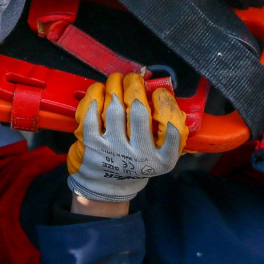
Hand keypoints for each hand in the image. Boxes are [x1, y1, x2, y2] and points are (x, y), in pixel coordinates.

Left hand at [67, 72, 186, 203]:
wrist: (107, 186)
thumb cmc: (135, 162)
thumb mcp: (159, 154)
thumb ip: (167, 131)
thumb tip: (166, 93)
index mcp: (161, 160)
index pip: (171, 128)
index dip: (165, 103)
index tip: (159, 91)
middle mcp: (138, 157)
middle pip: (139, 112)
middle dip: (135, 87)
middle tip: (133, 78)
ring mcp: (113, 151)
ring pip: (114, 109)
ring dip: (114, 87)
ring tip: (116, 79)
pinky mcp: (92, 146)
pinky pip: (92, 114)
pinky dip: (95, 97)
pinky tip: (99, 90)